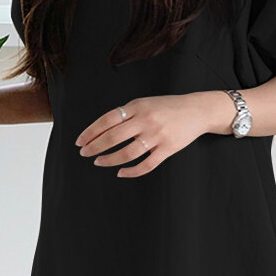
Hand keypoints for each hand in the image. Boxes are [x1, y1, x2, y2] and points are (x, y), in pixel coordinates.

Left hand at [75, 92, 231, 176]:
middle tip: (84, 153)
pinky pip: (145, 165)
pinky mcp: (167, 149)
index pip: (107, 120)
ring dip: (109, 160)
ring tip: (98, 162)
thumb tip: (101, 130)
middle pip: (113, 137)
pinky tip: (120, 172)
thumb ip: (125, 114)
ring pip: (127, 153)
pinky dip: (131, 171)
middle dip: (94, 147)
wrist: (196, 111)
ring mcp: (156, 136)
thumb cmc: (167, 108)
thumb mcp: (144, 103)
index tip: (80, 141)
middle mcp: (145, 120)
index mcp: (137, 106)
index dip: (91, 132)